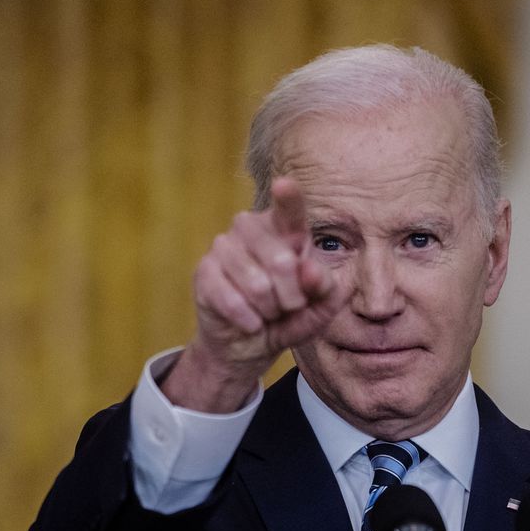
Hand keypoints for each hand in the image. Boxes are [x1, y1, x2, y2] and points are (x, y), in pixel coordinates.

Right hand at [159, 178, 349, 411]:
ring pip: (257, 284)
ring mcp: (224, 246)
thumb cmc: (288, 317)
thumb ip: (325, 289)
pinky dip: (248, 320)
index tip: (284, 185)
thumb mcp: (318, 308)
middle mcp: (252, 228)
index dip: (288, 198)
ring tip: (266, 313)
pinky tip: (250, 323)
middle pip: (282, 262)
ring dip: (269, 311)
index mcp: (286, 229)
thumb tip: (310, 270)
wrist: (249, 345)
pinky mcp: (204, 271)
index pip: (289, 210)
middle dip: (292, 297)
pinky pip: (232, 300)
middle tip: (288, 307)